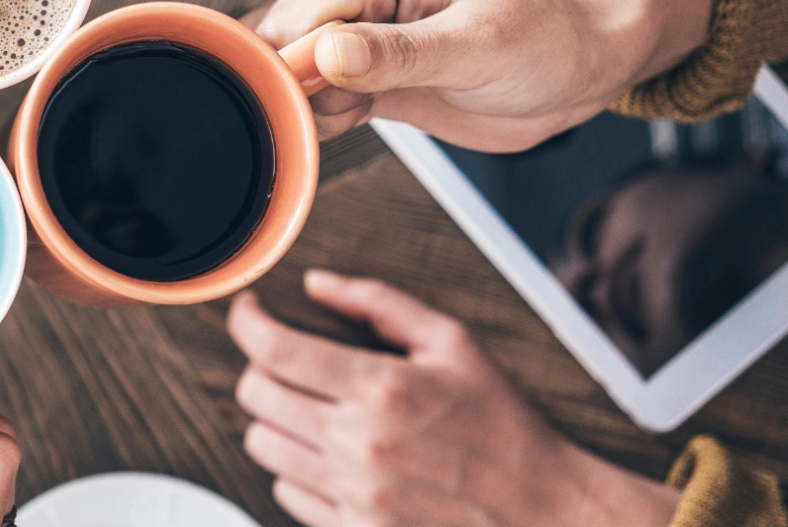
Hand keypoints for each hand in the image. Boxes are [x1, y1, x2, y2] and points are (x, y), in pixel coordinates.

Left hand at [226, 270, 679, 526]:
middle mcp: (359, 442)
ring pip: (261, 443)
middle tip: (287, 361)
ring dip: (275, 419)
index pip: (274, 348)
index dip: (247, 322)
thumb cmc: (502, 427)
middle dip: (261, 367)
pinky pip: (285, 491)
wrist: (541, 511)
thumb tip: (319, 283)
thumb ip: (379, 304)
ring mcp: (352, 492)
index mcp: (382, 388)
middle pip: (255, 394)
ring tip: (312, 409)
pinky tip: (329, 455)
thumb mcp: (453, 344)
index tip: (249, 313)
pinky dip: (296, 468)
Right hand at [255, 0, 713, 151]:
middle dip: (295, 92)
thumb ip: (396, 54)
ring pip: (286, 78)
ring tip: (366, 112)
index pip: (294, 18)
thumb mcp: (475, 48)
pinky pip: (312, 99)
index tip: (321, 105)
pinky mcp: (360, 73)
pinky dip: (322, 121)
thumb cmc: (545, 42)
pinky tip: (360, 120)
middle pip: (276, 48)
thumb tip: (325, 55)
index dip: (293, 69)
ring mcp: (352, 34)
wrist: (580, 70)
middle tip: (350, 113)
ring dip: (309, 110)